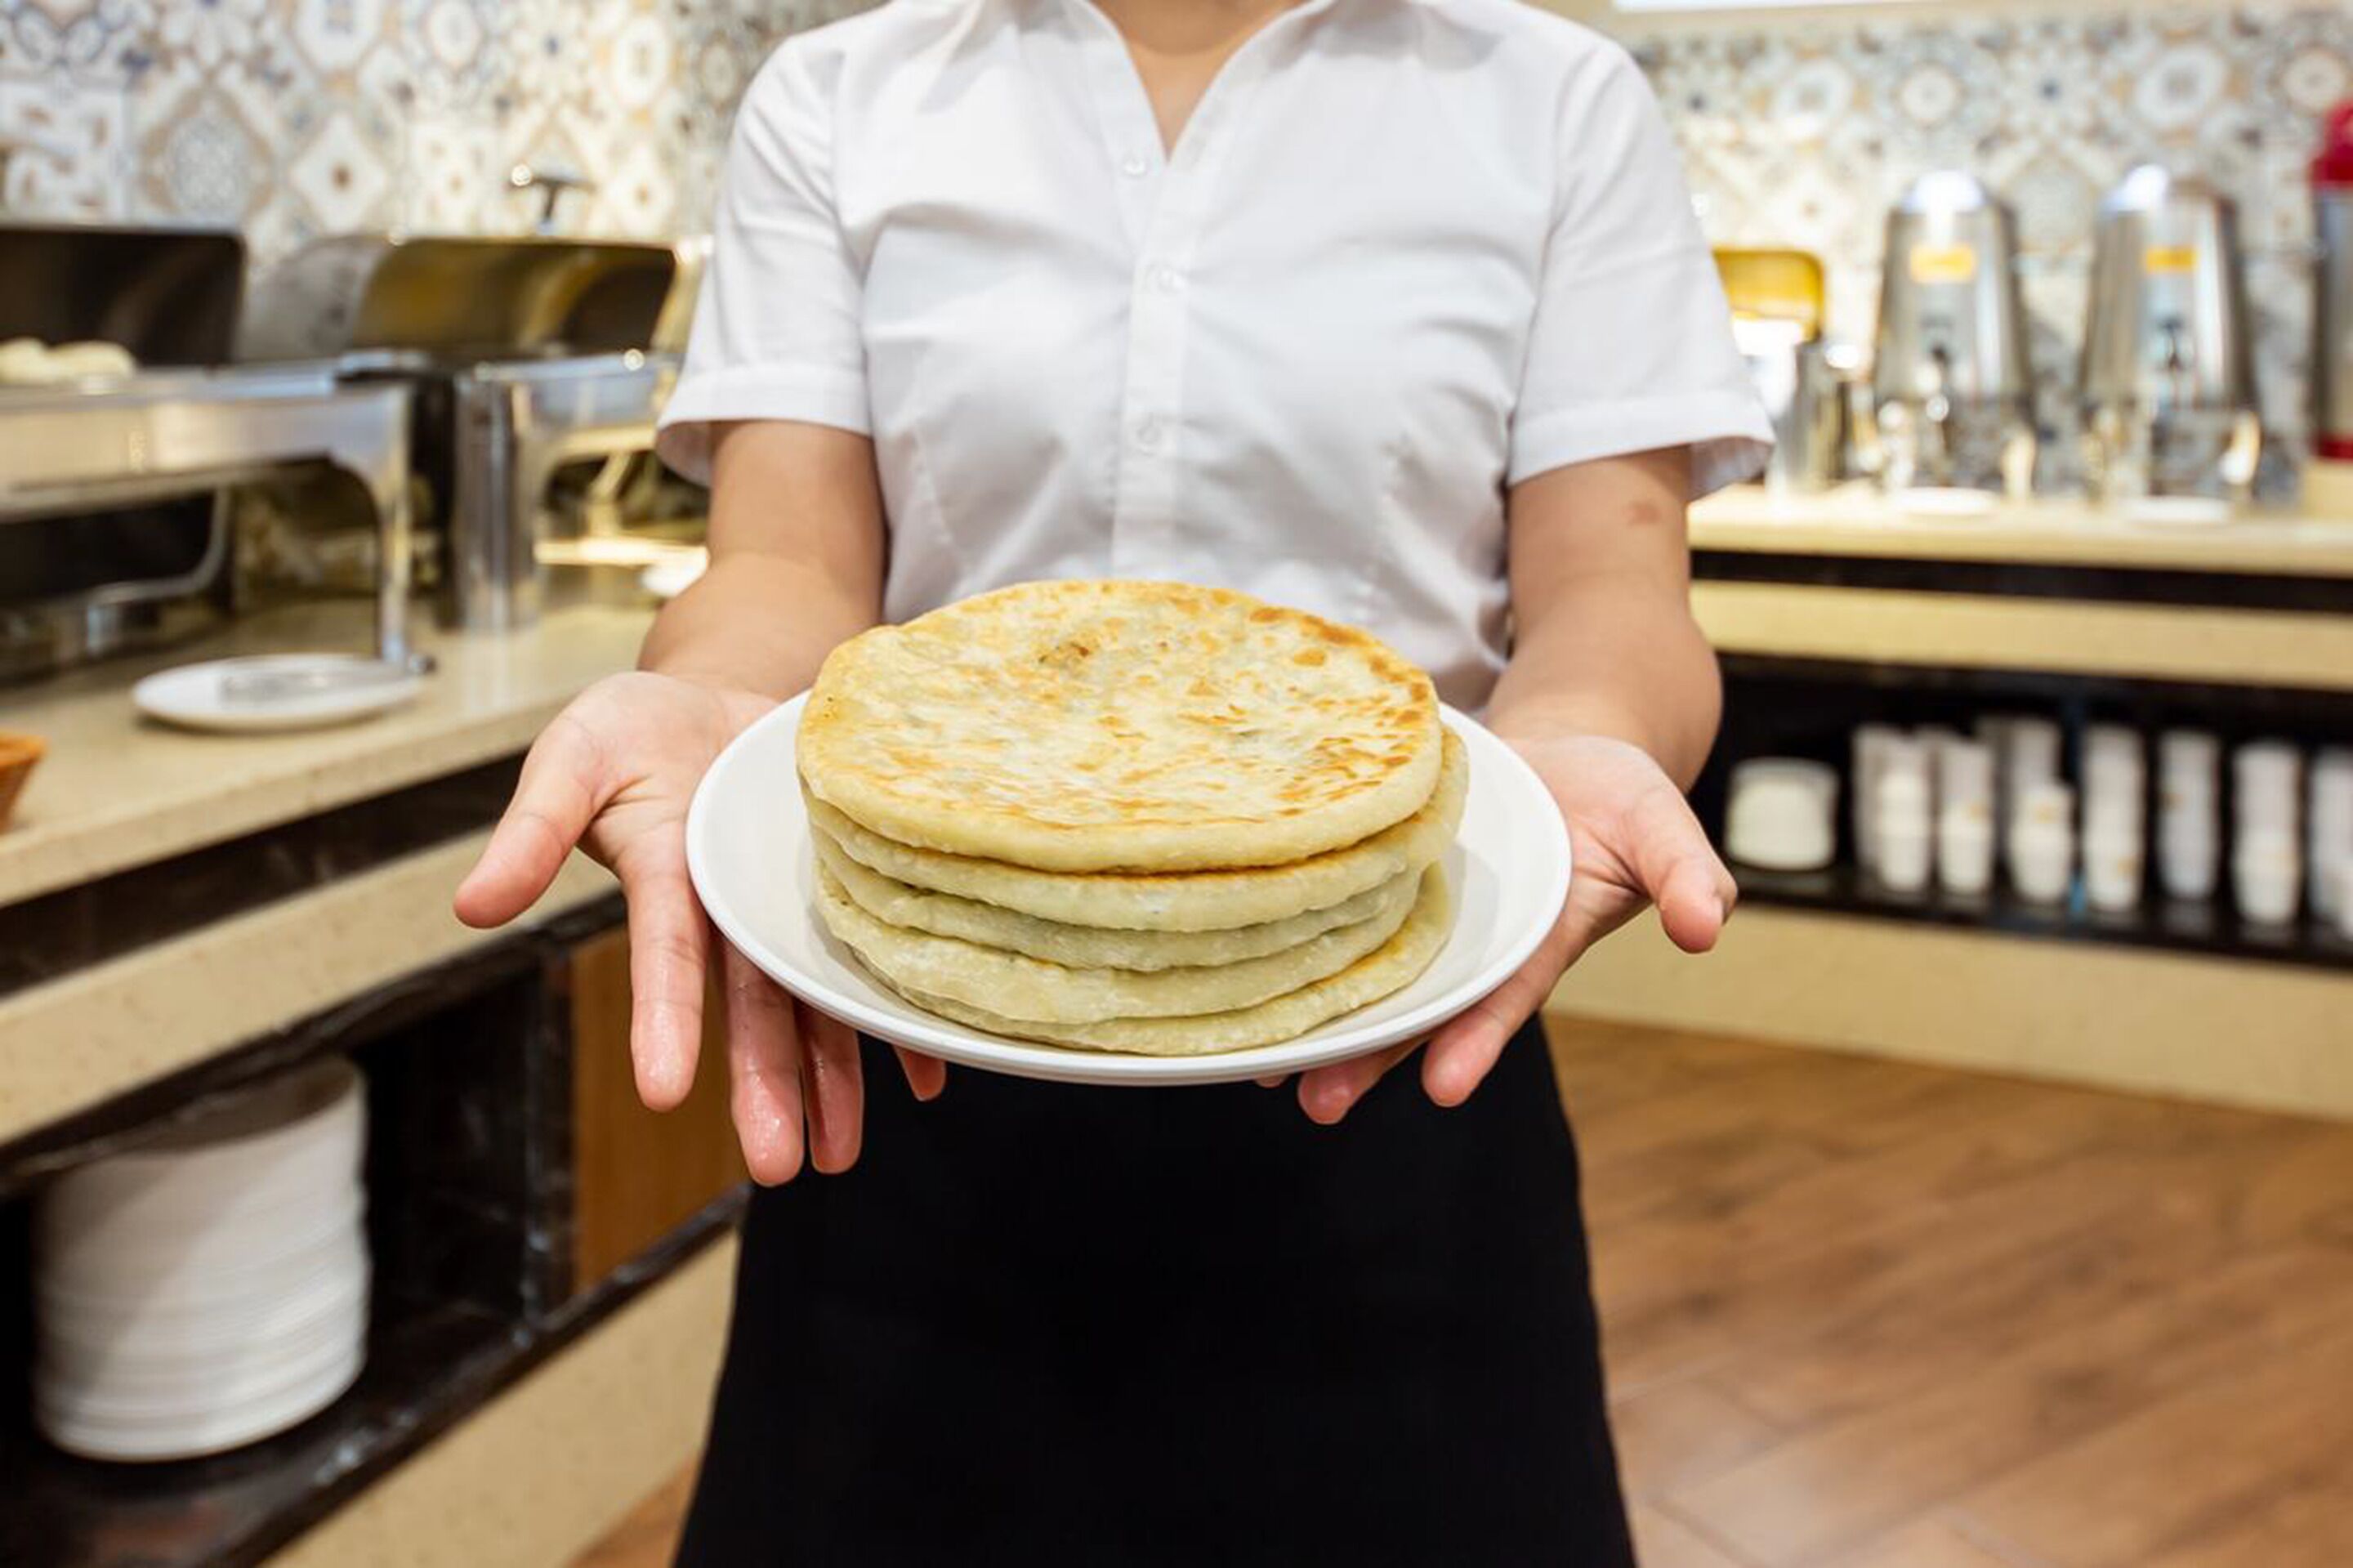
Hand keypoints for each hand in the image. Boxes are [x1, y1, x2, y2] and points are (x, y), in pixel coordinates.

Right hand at [453, 671, 945, 1182]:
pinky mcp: (837, 893)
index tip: (663, 1088)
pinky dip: (900, 1022)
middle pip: (750, 1005)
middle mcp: (730, 912)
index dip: (664, 1017)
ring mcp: (784, 910)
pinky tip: (928, 1079)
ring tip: (839, 1157)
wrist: (719, 696)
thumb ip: (533, 828)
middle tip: (775, 1165)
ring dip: (830, 1080)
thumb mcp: (574, 755)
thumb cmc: (637, 729)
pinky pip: (872, 964)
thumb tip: (473, 906)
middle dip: (763, 1085)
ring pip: (812, 1003)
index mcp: (666, 880)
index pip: (665, 955)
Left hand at [1292, 732, 1732, 1123]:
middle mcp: (1472, 947)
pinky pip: (1340, 917)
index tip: (1445, 1085)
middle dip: (1372, 1062)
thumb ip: (1688, 879)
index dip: (1476, 1040)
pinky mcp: (1387, 878)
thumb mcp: (1663, 826)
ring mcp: (1426, 919)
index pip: (1504, 999)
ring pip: (1368, 980)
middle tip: (1319, 1103)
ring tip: (1262, 1071)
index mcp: (1537, 944)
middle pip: (1419, 1012)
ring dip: (1319, 1025)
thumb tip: (1707, 927)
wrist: (1562, 750)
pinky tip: (1239, 976)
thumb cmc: (1619, 797)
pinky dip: (1297, 945)